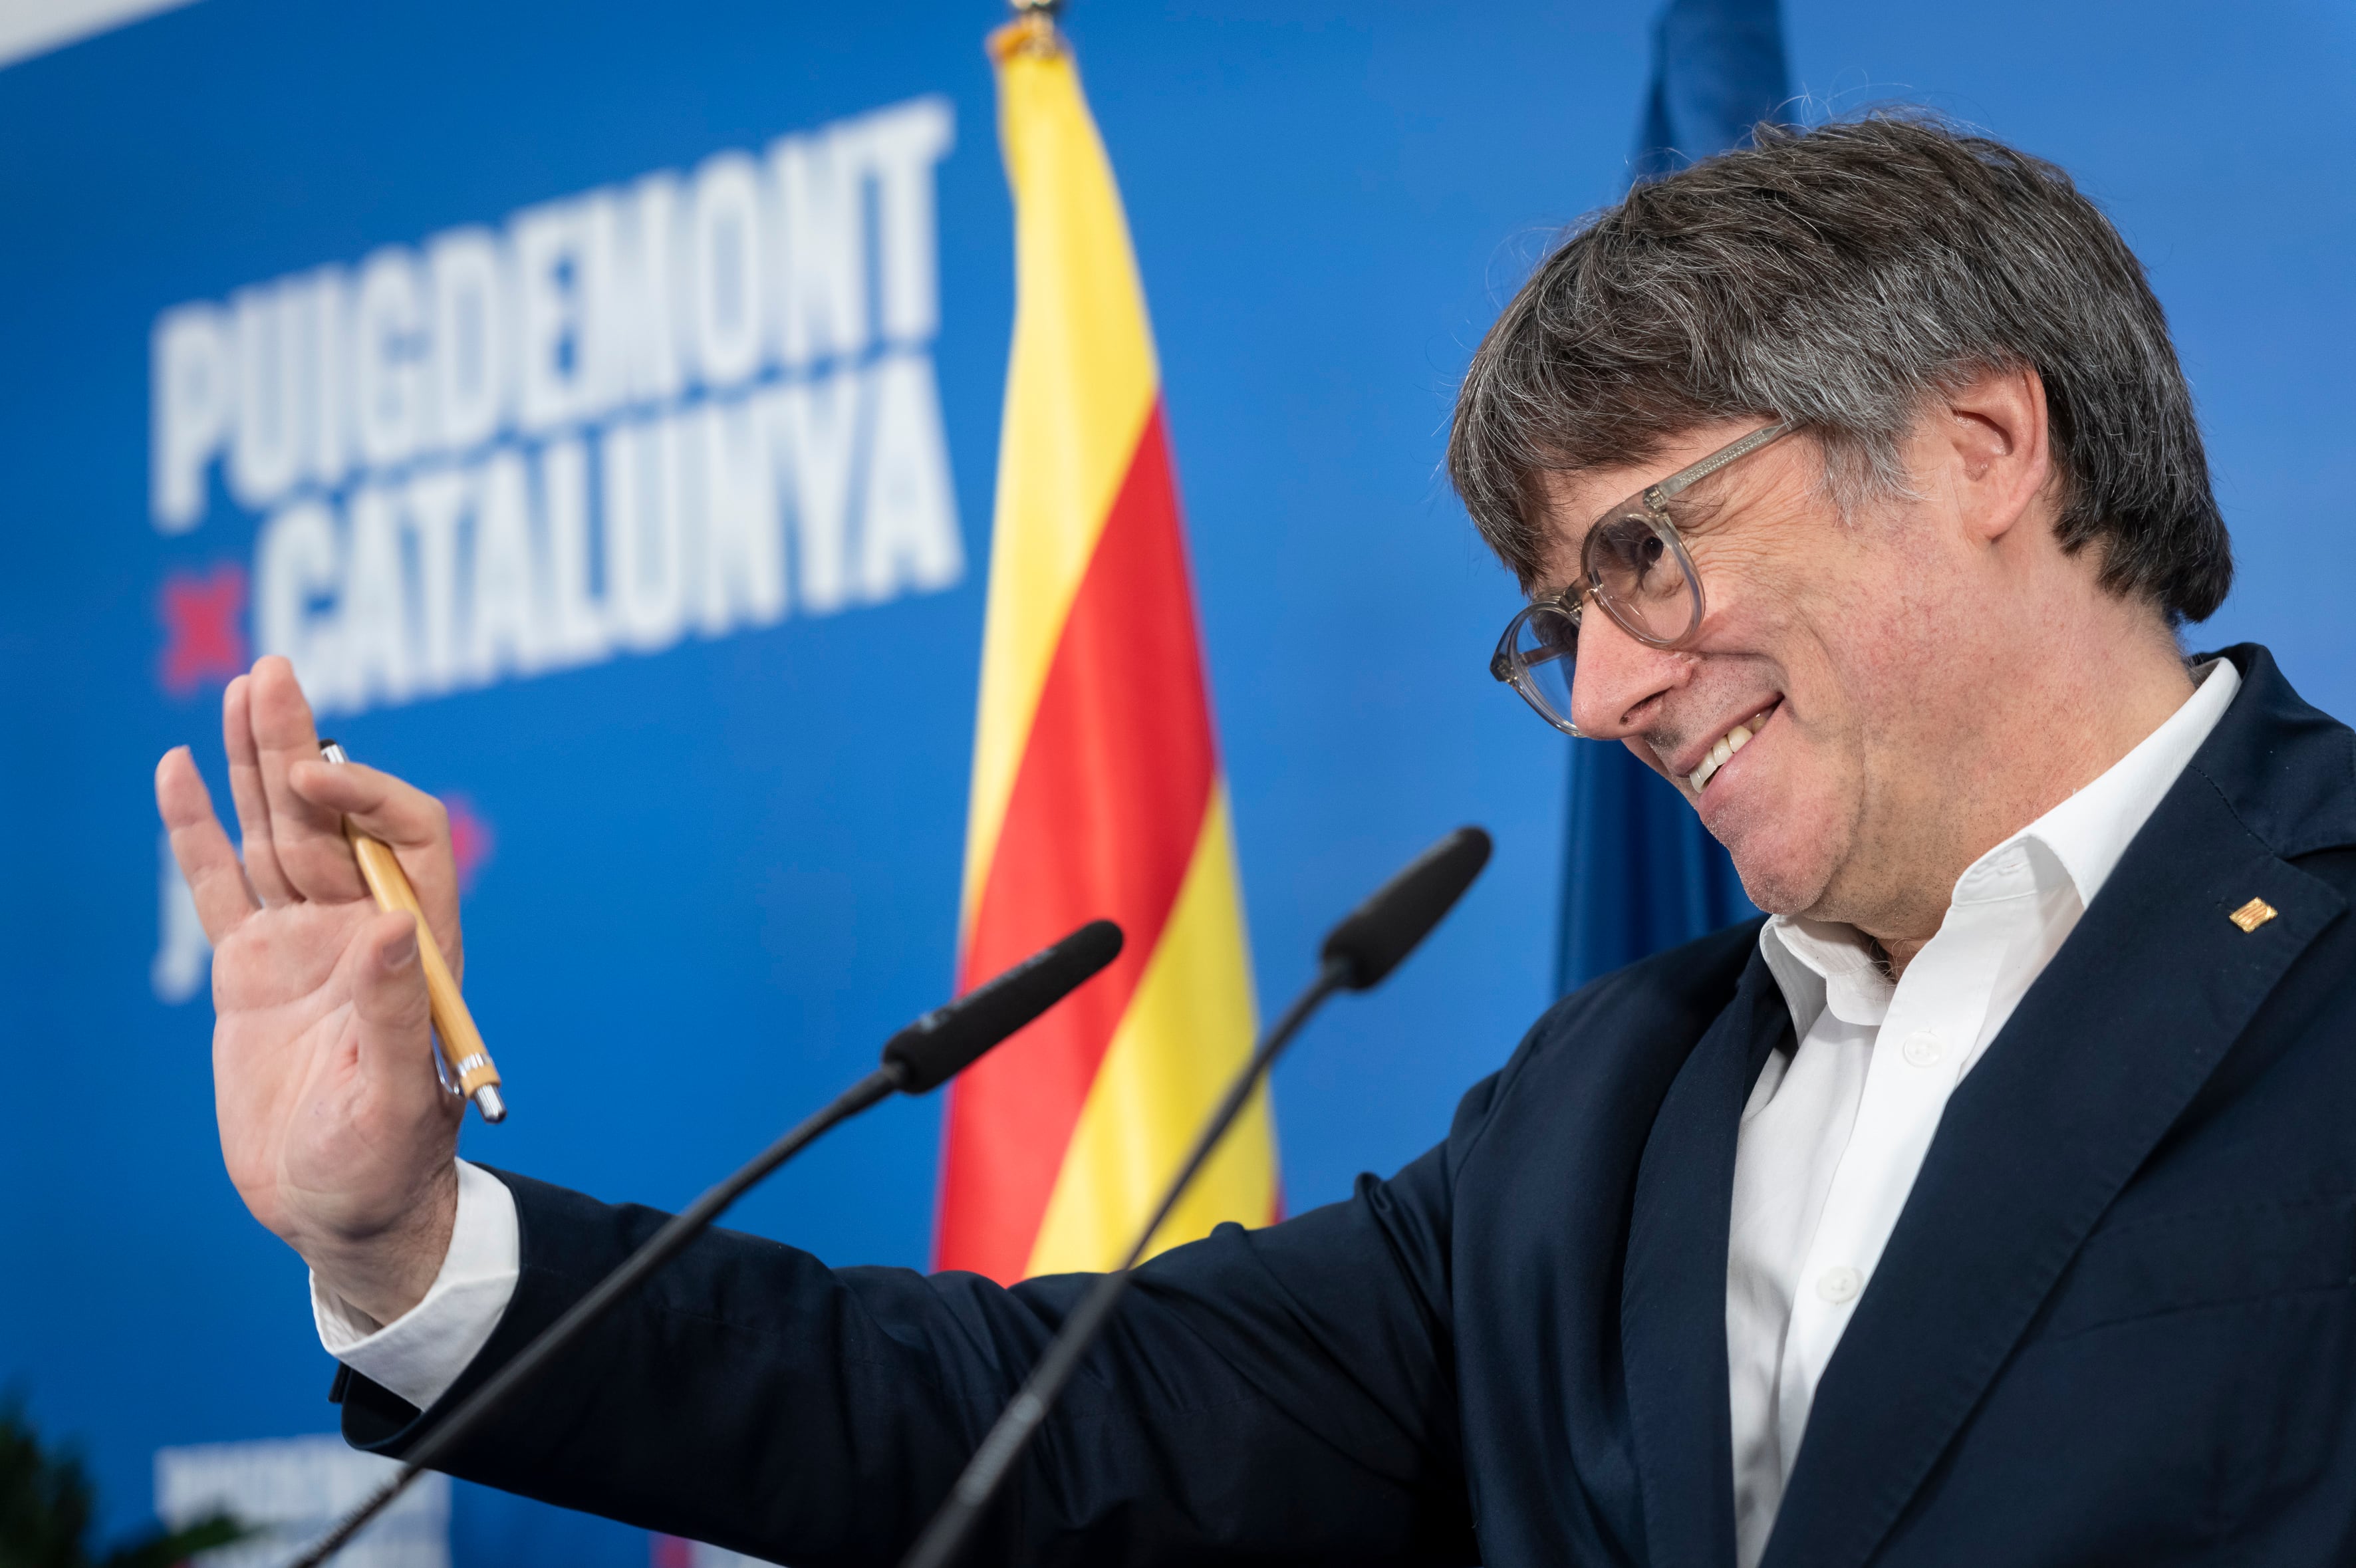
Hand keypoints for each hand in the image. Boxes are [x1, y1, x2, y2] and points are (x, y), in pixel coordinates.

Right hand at [156, 656, 466, 1323]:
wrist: (343, 1214)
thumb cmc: (386, 1170)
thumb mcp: (395, 1103)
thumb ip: (389, 1016)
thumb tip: (390, 926)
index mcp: (414, 952)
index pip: (408, 841)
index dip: (370, 799)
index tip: (315, 779)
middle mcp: (363, 933)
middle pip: (332, 819)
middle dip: (301, 747)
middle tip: (273, 672)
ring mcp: (304, 946)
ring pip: (277, 835)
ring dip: (256, 765)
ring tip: (242, 687)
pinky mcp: (251, 971)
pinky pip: (221, 885)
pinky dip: (197, 831)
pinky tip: (177, 771)